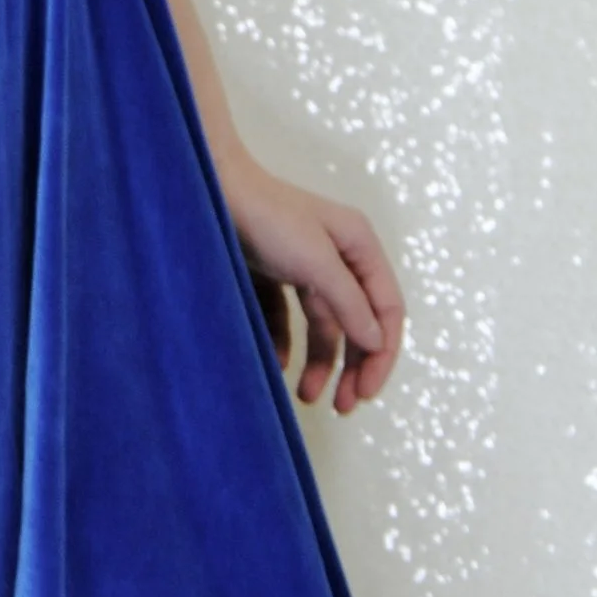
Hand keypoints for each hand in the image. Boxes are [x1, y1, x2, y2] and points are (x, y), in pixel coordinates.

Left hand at [218, 160, 405, 413]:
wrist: (209, 190)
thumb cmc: (267, 217)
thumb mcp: (317, 263)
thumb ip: (349, 304)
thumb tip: (376, 342)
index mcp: (360, 247)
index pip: (387, 310)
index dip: (382, 354)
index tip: (367, 391)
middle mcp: (338, 258)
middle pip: (357, 323)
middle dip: (353, 366)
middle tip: (344, 407)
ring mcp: (304, 266)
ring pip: (323, 326)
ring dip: (320, 363)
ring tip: (307, 397)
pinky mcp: (273, 274)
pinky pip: (287, 319)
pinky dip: (285, 344)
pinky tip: (277, 365)